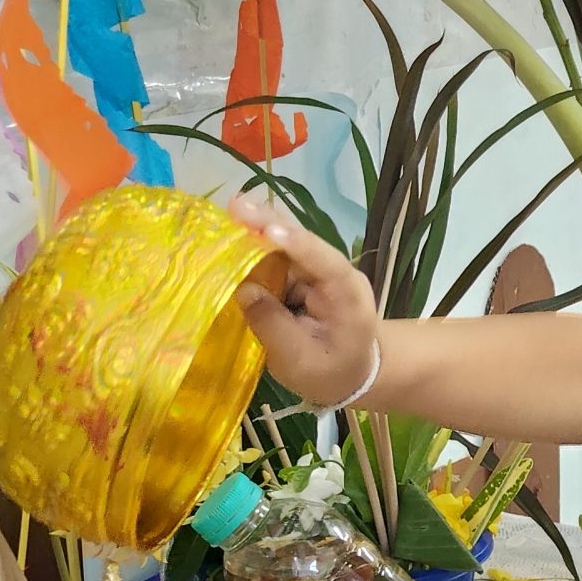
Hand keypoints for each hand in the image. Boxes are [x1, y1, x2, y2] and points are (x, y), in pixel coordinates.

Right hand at [229, 198, 380, 408]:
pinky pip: (277, 258)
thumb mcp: (299, 360)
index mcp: (347, 293)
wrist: (353, 374)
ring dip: (257, 231)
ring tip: (229, 213)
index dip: (296, 243)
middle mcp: (334, 272)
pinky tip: (232, 234)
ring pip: (286, 245)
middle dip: (269, 224)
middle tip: (234, 206)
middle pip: (302, 242)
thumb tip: (244, 290)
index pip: (325, 261)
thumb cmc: (331, 372)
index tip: (268, 230)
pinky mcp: (302, 275)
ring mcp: (318, 270)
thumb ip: (273, 326)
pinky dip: (255, 249)